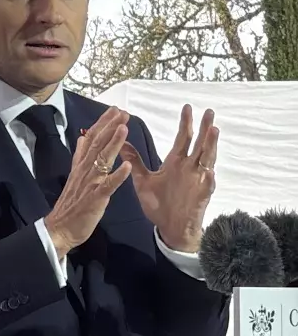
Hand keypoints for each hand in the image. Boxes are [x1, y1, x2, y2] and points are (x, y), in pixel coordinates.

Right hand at [45, 107, 131, 258]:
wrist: (60, 228)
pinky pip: (107, 186)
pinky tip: (128, 166)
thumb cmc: (72, 203)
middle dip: (110, 127)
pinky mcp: (95, 199)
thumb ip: (80, 156)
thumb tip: (82, 137)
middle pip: (98, 144)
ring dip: (113, 144)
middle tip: (122, 112)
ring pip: (102, 161)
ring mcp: (90, 184)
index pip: (92, 139)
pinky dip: (117, 176)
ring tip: (124, 128)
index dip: (103, 124)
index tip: (115, 110)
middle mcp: (85, 170)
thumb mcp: (75, 175)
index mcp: (81, 165)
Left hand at [121, 105, 217, 252]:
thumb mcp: (143, 181)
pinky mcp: (201, 195)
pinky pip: (207, 186)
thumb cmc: (159, 205)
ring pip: (207, 159)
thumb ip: (135, 162)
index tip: (186, 107)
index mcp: (175, 162)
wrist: (168, 228)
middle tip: (208, 111)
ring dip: (211, 145)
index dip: (185, 123)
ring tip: (214, 130)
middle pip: (199, 143)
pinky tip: (210, 172)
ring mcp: (197, 180)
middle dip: (203, 127)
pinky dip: (209, 179)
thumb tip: (122, 143)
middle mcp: (189, 168)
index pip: (182, 138)